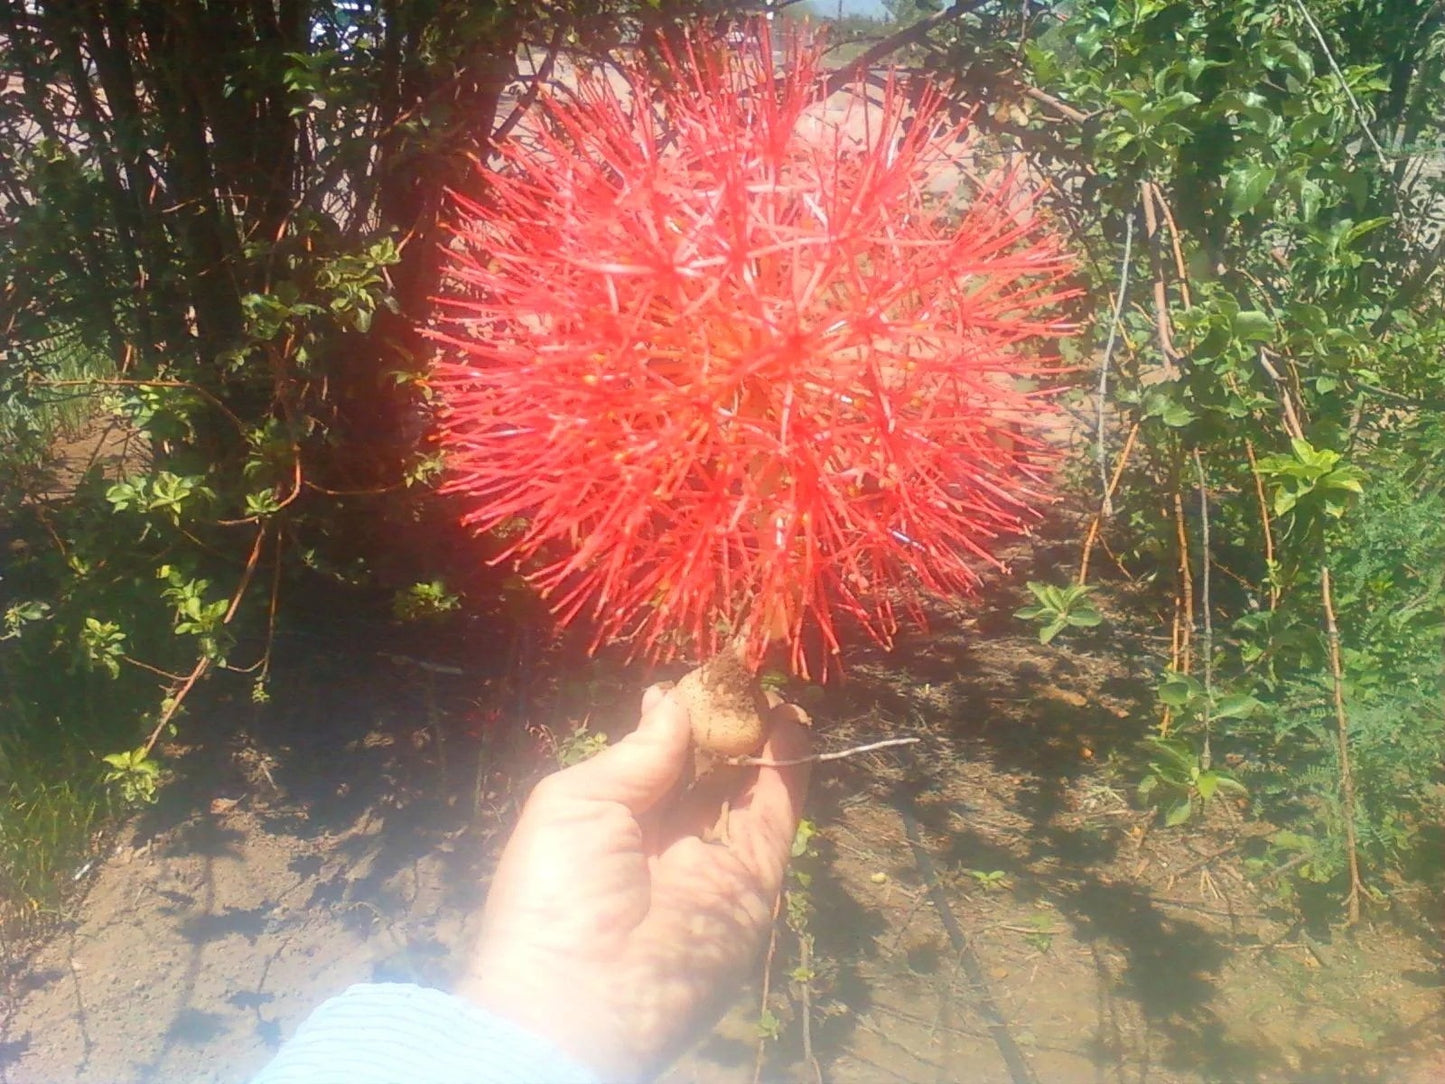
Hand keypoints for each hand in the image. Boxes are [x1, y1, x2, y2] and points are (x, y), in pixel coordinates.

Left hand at [458, 685, 810, 1080]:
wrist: (586, 997)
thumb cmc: (557, 891)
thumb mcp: (576, 803)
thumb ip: (636, 753)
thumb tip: (672, 700)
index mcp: (609, 818)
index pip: (654, 753)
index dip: (677, 713)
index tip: (698, 675)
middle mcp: (662, 835)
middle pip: (703, 765)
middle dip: (722, 718)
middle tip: (741, 672)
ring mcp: (711, 857)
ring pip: (745, 783)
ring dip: (760, 734)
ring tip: (770, 687)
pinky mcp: (752, 880)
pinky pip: (775, 815)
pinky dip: (788, 767)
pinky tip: (791, 722)